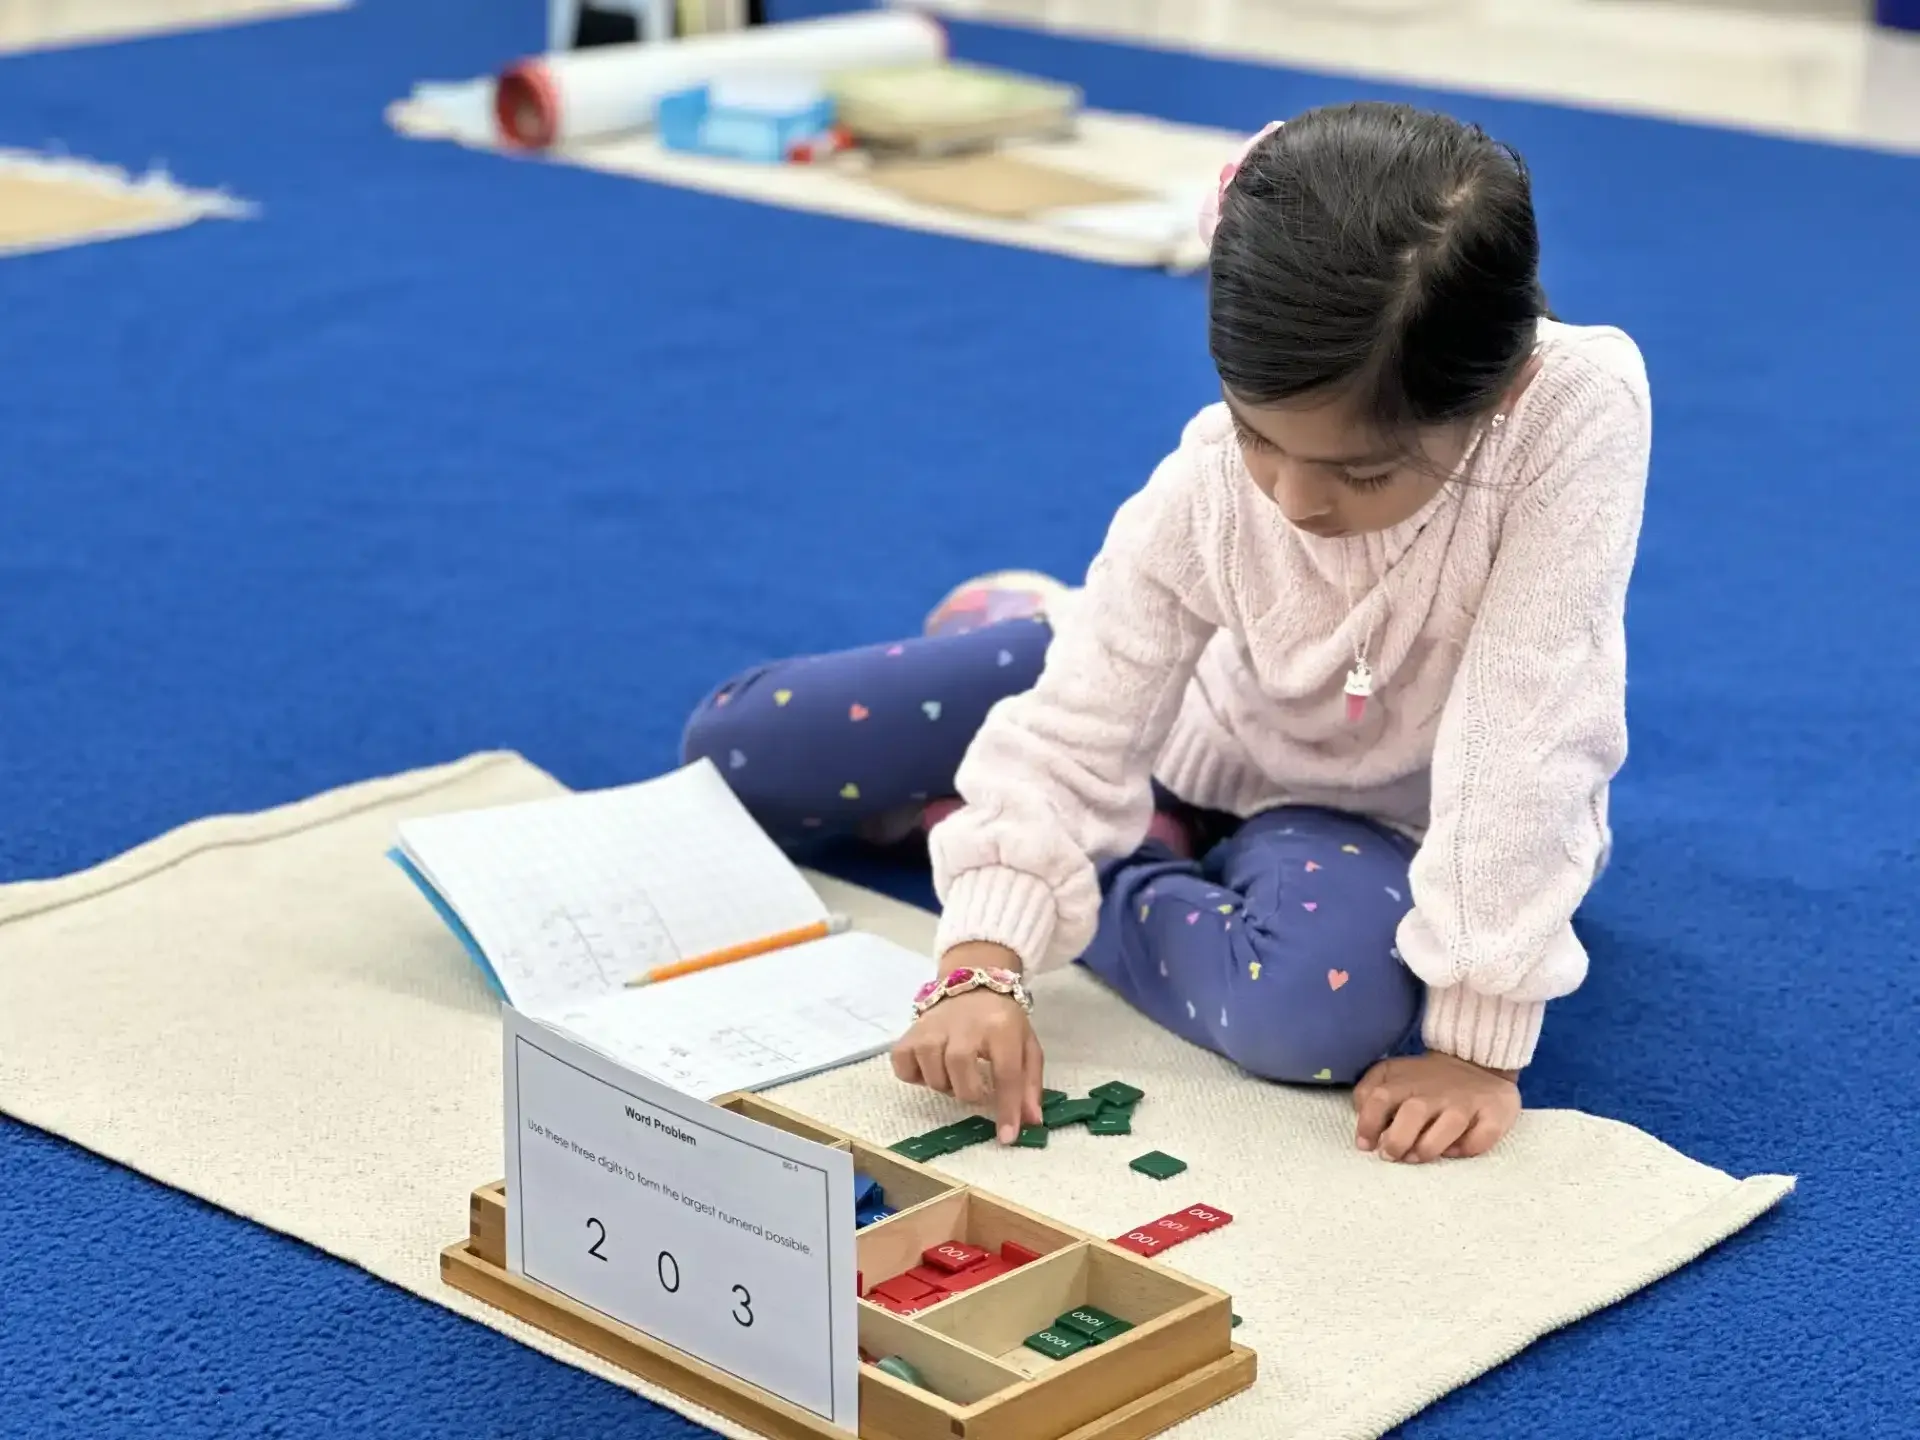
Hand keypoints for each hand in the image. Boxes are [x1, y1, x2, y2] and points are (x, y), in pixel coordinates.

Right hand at [890, 943, 1043, 1144]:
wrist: (972, 983)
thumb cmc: (1002, 1021)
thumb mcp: (1026, 1046)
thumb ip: (1030, 1084)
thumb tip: (1030, 1123)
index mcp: (1000, 1028)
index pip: (1006, 1074)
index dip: (1007, 1109)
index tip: (1007, 1137)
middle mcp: (963, 1026)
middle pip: (962, 1077)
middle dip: (971, 1094)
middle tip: (977, 1090)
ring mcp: (932, 1029)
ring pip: (933, 1076)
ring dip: (947, 1086)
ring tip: (956, 1075)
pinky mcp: (910, 1033)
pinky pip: (905, 1068)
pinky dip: (916, 1076)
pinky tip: (931, 1068)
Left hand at [1352, 1052, 1520, 1162]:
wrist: (1477, 1062)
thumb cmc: (1425, 1080)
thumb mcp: (1392, 1074)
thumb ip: (1370, 1090)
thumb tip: (1360, 1113)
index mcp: (1406, 1081)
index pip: (1379, 1098)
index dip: (1368, 1123)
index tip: (1365, 1145)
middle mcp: (1435, 1092)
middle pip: (1413, 1113)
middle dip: (1398, 1139)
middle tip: (1391, 1155)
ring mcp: (1465, 1103)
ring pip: (1449, 1125)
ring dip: (1429, 1147)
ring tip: (1417, 1157)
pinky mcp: (1493, 1114)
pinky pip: (1483, 1135)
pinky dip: (1469, 1147)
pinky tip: (1456, 1152)